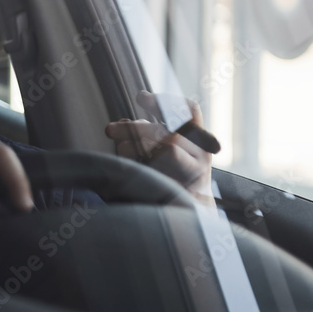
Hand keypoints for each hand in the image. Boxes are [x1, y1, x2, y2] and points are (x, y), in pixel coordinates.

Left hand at [104, 91, 216, 206]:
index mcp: (199, 139)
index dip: (166, 101)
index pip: (190, 110)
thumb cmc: (172, 176)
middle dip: (135, 128)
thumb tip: (120, 124)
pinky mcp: (187, 191)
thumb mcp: (164, 149)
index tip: (141, 98)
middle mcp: (202, 154)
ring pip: (169, 149)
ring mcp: (197, 173)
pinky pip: (162, 173)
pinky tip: (131, 168)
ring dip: (136, 147)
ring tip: (120, 150)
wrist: (189, 213)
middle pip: (170, 130)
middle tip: (110, 130)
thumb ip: (146, 134)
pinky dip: (142, 167)